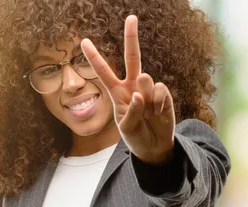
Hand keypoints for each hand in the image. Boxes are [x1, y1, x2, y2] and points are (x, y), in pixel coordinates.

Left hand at [81, 15, 175, 165]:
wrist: (154, 147)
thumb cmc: (135, 136)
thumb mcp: (126, 128)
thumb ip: (130, 111)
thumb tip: (139, 93)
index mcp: (117, 92)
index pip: (104, 72)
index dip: (94, 57)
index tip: (83, 41)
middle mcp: (132, 86)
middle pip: (132, 57)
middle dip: (131, 37)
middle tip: (131, 17)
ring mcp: (148, 89)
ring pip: (146, 80)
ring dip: (146, 98)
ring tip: (148, 113)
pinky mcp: (164, 95)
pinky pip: (160, 90)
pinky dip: (158, 102)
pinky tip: (157, 112)